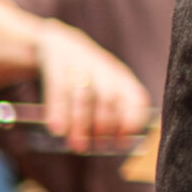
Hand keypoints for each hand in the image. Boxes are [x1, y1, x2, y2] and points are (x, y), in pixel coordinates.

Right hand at [33, 21, 149, 154]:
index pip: (136, 98)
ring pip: (84, 95)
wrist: (55, 44)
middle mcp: (104, 69)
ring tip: (78, 146)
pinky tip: (58, 130)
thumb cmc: (84, 78)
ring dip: (82, 124)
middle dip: (105, 125)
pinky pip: (59, 89)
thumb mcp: (102, 88)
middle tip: (97, 147)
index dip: (132, 120)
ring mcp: (80, 63)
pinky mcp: (56, 62)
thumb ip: (111, 113)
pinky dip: (59, 111)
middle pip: (110, 98)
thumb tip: (118, 145)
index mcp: (121, 77)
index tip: (123, 142)